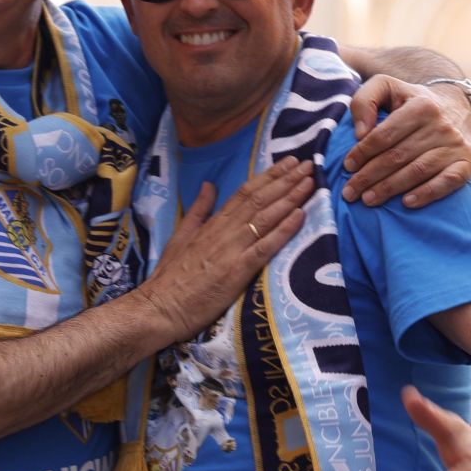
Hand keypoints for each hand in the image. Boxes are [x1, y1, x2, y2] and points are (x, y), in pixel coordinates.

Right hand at [133, 161, 312, 343]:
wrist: (159, 307)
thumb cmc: (170, 277)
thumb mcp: (180, 236)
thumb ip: (198, 210)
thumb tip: (209, 185)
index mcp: (213, 223)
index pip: (245, 192)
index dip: (269, 176)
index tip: (289, 162)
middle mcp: (224, 231)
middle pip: (260, 199)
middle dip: (286, 180)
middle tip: (309, 164)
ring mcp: (231, 250)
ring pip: (265, 217)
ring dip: (290, 198)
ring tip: (310, 181)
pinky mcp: (236, 272)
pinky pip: (264, 247)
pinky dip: (283, 230)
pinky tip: (300, 216)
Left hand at [342, 78, 470, 208]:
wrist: (457, 109)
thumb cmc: (412, 103)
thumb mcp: (387, 88)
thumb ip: (364, 100)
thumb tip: (360, 133)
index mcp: (421, 105)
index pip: (385, 134)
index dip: (363, 153)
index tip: (347, 166)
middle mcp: (442, 124)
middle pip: (398, 156)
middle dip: (370, 176)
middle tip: (350, 192)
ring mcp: (457, 144)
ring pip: (418, 171)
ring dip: (390, 189)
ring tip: (368, 200)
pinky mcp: (469, 162)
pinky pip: (448, 182)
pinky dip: (427, 193)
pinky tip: (407, 203)